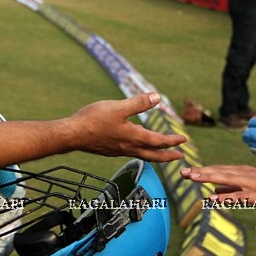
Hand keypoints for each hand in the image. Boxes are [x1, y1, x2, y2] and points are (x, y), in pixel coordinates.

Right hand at [65, 93, 185, 161]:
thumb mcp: (118, 107)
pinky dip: (139, 152)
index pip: (158, 141)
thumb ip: (138, 103)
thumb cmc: (94, 120)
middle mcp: (128, 147)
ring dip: (154, 155)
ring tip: (159, 153)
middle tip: (179, 157)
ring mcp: (118, 150)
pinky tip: (134, 146)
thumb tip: (157, 97)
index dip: (172, 141)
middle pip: (153, 155)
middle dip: (167, 156)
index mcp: (134, 137)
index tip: (183, 140)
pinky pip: (130, 153)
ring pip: (142, 155)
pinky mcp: (110, 150)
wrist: (72, 134)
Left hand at [180, 164, 255, 214]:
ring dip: (209, 178)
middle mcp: (245, 176)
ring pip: (226, 180)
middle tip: (183, 172)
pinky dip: (225, 197)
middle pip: (219, 172)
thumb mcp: (253, 186)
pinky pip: (239, 197)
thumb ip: (233, 190)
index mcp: (244, 173)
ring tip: (193, 177)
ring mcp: (251, 185)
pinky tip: (213, 199)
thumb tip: (214, 193)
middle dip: (200, 172)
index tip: (186, 171)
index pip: (219, 171)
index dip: (202, 171)